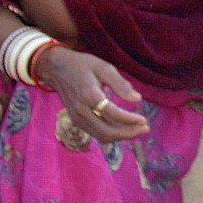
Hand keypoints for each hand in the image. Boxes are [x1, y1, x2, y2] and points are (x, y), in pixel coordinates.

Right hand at [35, 45, 149, 141]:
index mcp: (89, 95)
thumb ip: (121, 84)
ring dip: (121, 136)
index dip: (129, 119)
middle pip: (105, 131)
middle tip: (145, 128)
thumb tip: (137, 99)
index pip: (111, 113)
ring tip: (138, 130)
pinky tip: (124, 129)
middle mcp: (81, 110)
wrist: (57, 69)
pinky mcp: (76, 120)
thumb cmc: (83, 66)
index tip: (144, 120)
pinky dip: (111, 134)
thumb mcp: (104, 68)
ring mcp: (76, 117)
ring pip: (101, 135)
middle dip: (127, 133)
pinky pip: (95, 132)